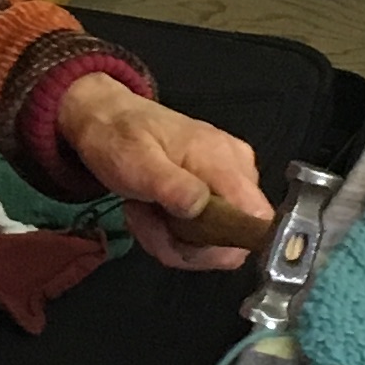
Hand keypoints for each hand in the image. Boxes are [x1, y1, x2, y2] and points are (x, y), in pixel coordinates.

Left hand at [53, 72, 268, 269]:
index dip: (225, 245)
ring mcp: (227, 183)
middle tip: (147, 222)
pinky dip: (173, 233)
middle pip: (232, 239)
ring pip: (214, 242)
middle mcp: (237, 171)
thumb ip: (172, 186)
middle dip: (184, 245)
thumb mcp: (137, 163)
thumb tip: (201, 207)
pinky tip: (152, 211)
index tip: (182, 243)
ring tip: (144, 212)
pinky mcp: (214, 193)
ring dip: (172, 240)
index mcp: (225, 161)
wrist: (108, 119)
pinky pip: (203, 233)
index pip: (256, 219)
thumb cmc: (120, 137)